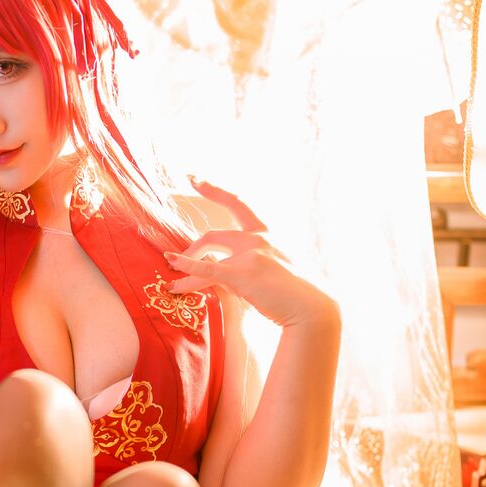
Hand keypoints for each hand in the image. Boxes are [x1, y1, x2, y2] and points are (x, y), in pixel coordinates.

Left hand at [165, 190, 337, 331]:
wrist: (313, 308)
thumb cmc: (298, 293)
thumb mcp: (280, 267)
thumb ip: (260, 262)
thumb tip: (238, 271)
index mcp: (267, 234)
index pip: (238, 204)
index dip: (213, 190)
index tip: (194, 178)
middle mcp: (258, 238)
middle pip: (214, 235)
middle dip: (191, 246)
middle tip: (172, 257)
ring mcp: (250, 254)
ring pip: (207, 258)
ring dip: (188, 271)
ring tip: (174, 284)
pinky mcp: (243, 274)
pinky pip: (207, 271)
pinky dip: (188, 273)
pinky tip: (174, 280)